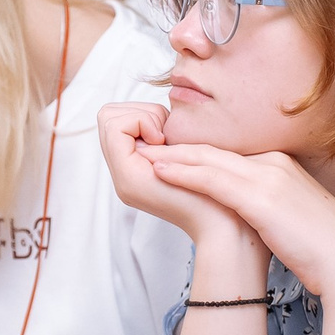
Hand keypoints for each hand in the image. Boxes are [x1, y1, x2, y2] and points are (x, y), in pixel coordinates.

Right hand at [98, 103, 256, 249]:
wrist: (227, 223)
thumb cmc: (220, 188)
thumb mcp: (191, 153)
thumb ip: (172, 138)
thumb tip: (161, 116)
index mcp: (136, 168)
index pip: (114, 119)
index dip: (142, 112)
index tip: (168, 133)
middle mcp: (123, 174)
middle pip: (107, 116)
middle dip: (139, 112)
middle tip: (166, 135)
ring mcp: (123, 178)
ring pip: (108, 119)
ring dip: (143, 117)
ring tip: (166, 141)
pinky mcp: (128, 178)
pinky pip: (117, 129)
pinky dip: (141, 122)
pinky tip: (164, 142)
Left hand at [136, 141, 334, 303]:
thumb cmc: (325, 250)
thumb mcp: (295, 219)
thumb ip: (271, 209)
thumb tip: (251, 218)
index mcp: (281, 168)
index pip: (229, 157)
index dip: (196, 155)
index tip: (168, 155)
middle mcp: (273, 164)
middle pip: (215, 152)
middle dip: (177, 148)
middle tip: (144, 144)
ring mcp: (268, 178)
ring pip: (209, 160)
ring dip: (171, 156)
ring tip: (142, 152)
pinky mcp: (262, 198)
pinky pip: (213, 180)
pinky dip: (184, 173)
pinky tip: (160, 170)